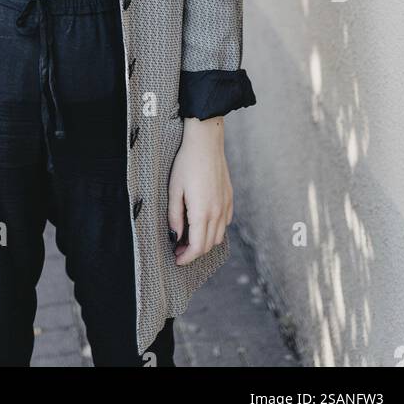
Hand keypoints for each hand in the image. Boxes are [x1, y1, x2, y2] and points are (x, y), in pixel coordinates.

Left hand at [167, 117, 232, 264]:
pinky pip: (225, 222)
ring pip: (218, 236)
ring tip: (189, 237)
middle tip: (178, 250)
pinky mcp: (229, 197)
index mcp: (202, 212)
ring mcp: (225, 205)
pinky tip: (203, 223)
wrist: (206, 142)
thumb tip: (175, 236)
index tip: (177, 260)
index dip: (186, 258)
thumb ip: (174, 216)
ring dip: (205, 242)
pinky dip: (215, 229)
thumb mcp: (174, 189)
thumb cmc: (186, 163)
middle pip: (208, 245)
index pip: (197, 247)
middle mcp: (217, 212)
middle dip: (193, 252)